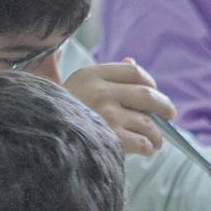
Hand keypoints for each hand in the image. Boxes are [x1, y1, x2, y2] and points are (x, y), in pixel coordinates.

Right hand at [62, 58, 176, 156]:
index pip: (134, 72)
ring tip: (157, 141)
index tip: (155, 92)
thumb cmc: (59, 113)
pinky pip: (141, 142)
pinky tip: (147, 150)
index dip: (150, 82)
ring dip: (157, 134)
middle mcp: (100, 91)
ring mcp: (105, 114)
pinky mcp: (109, 137)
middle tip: (170, 115)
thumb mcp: (77, 86)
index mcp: (92, 75)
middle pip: (146, 94)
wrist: (40, 138)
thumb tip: (132, 61)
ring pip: (146, 122)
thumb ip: (105, 75)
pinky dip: (148, 147)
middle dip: (164, 106)